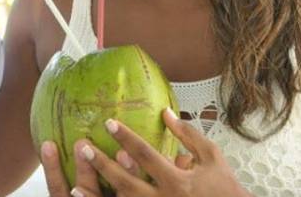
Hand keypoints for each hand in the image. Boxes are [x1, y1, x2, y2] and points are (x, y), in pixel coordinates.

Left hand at [41, 109, 250, 196]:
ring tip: (76, 188)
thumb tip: (165, 112)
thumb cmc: (225, 188)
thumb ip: (188, 134)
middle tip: (84, 148)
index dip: (126, 138)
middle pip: (127, 183)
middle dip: (104, 166)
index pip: (146, 155)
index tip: (108, 123)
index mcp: (179, 181)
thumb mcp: (212, 157)